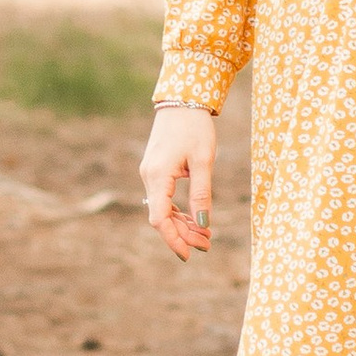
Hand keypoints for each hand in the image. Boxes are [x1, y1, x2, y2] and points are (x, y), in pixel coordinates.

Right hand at [139, 103, 214, 260]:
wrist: (182, 100)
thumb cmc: (195, 128)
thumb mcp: (203, 161)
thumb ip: (201, 194)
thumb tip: (203, 224)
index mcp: (158, 176)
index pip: (159, 219)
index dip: (173, 239)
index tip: (189, 255)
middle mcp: (148, 177)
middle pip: (161, 217)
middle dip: (183, 234)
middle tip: (207, 244)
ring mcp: (150, 173)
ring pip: (162, 209)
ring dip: (182, 224)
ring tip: (205, 235)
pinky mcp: (156, 170)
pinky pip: (164, 198)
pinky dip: (178, 211)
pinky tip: (194, 218)